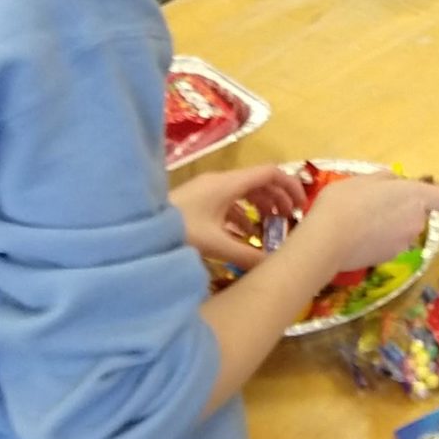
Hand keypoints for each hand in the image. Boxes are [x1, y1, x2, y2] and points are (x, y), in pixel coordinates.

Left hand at [172, 164, 308, 269]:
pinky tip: (245, 234)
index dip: (291, 185)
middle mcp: (220, 182)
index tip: (303, 205)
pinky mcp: (199, 202)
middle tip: (292, 219)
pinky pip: (230, 202)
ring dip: (262, 206)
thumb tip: (274, 265)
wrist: (135, 231)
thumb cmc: (178, 232)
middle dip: (279, 198)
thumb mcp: (215, 245)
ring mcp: (208, 191)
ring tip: (272, 226)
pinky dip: (244, 214)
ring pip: (245, 192)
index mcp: (228, 184)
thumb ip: (247, 255)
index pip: (270, 173)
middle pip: (260, 181)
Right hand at [296, 173, 438, 274]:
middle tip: (376, 203)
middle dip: (404, 209)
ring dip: (392, 225)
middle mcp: (417, 221)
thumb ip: (387, 180)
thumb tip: (396, 184)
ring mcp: (404, 243)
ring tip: (363, 221)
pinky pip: (391, 244)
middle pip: (420, 214)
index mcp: (416, 197)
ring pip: (404, 229)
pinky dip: (380, 240)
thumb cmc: (345, 201)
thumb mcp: (364, 179)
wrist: (326, 240)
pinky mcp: (390, 259)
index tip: (420, 193)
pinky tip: (358, 237)